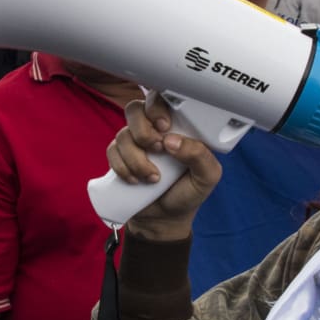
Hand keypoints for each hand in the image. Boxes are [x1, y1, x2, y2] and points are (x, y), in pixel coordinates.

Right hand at [106, 95, 220, 241]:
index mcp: (176, 126)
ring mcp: (134, 143)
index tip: (164, 126)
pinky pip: (112, 151)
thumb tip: (172, 141)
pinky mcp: (119, 157)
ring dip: (136, 158)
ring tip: (152, 178)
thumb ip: (199, 155)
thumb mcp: (207, 177)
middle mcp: (153, 130)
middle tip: (157, 149)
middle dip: (143, 131)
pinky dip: (122, 167)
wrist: (164, 220)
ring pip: (123, 134)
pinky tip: (136, 181)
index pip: (161, 98)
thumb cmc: (188, 193)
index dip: (156, 106)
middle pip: (135, 109)